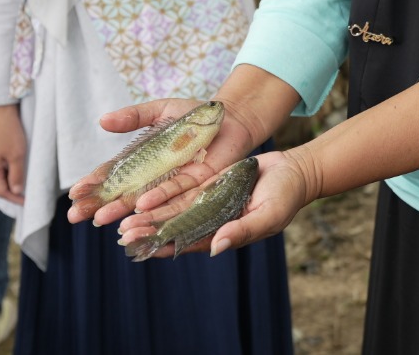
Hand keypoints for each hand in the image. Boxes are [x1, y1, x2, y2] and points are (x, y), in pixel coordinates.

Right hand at [0, 105, 27, 204]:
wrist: (3, 112)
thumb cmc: (10, 133)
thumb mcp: (17, 156)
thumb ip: (16, 176)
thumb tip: (16, 192)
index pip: (0, 191)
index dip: (13, 199)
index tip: (27, 203)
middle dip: (11, 194)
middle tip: (26, 199)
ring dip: (11, 184)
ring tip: (24, 190)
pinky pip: (0, 170)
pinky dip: (9, 175)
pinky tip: (19, 176)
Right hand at [68, 97, 261, 226]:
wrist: (231, 118)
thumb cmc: (195, 114)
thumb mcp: (160, 110)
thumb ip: (134, 117)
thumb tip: (102, 121)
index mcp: (144, 159)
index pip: (114, 174)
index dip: (94, 184)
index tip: (74, 194)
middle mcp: (155, 176)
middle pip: (122, 193)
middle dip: (98, 204)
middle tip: (74, 216)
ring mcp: (173, 183)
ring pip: (143, 200)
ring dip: (122, 211)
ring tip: (100, 220)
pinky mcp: (195, 185)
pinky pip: (174, 195)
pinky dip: (157, 200)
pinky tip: (139, 207)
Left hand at [116, 150, 312, 258]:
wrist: (295, 171)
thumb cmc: (286, 197)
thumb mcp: (269, 215)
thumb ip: (243, 231)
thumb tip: (217, 247)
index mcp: (226, 232)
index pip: (191, 242)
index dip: (168, 245)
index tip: (145, 248)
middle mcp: (214, 220)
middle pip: (177, 228)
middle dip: (151, 232)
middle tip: (123, 234)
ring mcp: (211, 203)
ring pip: (176, 211)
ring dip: (152, 216)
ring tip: (125, 219)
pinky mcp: (211, 185)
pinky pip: (184, 192)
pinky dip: (165, 196)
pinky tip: (145, 198)